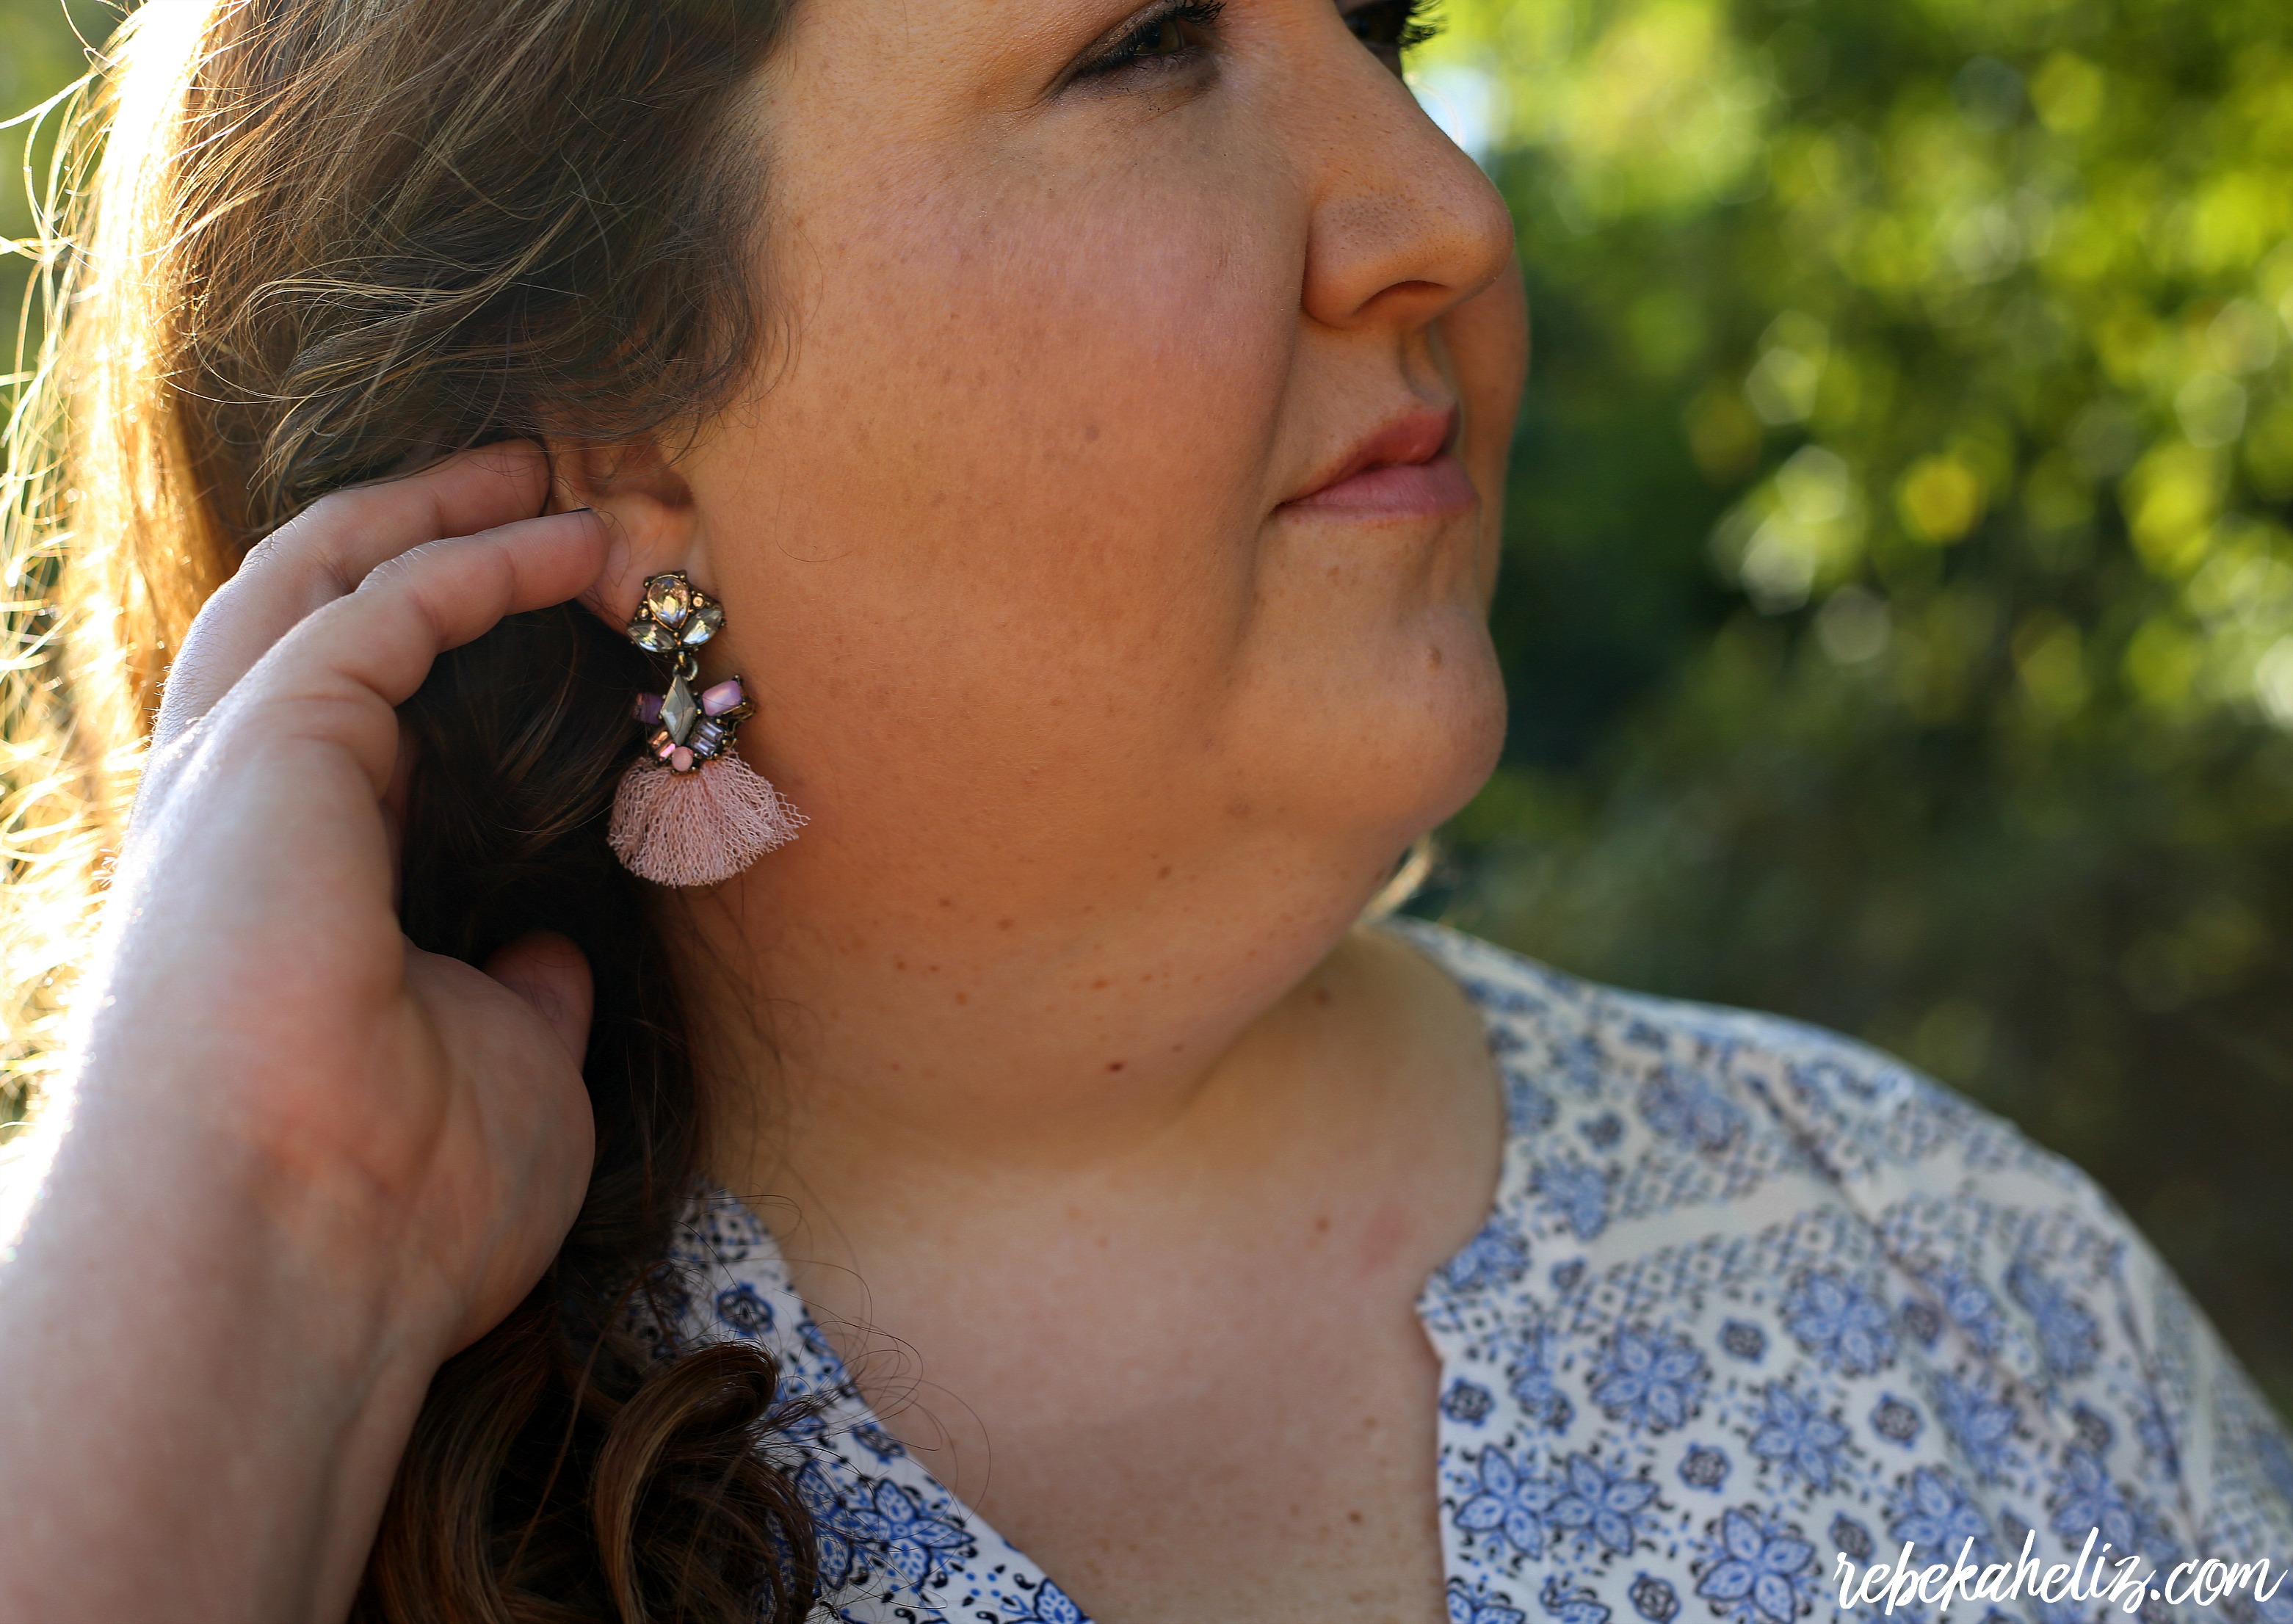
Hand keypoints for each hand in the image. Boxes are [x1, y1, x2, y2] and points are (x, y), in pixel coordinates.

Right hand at [0, 445, 608, 1621]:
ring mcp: (235, 776)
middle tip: (537, 477)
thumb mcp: (503, 1076)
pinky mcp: (265, 749)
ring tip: (546, 466)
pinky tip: (571, 535)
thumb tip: (551, 963)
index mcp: (285, 889)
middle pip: (312, 615)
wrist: (293, 1255)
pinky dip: (477, 555)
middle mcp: (239, 815)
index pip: (353, 722)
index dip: (448, 646)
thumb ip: (520, 1002)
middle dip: (420, 533)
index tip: (558, 602)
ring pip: (319, 580)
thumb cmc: (400, 1206)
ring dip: (437, 511)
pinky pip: (382, 607)